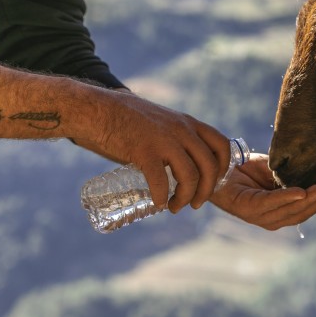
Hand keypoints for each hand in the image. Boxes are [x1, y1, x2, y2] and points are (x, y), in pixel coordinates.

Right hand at [0, 63, 228, 212]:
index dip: (224, 169)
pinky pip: (160, 181)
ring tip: (174, 207)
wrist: (91, 108)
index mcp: (187, 122)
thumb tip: (176, 162)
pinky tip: (158, 204)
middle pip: (210, 166)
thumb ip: (172, 137)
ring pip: (190, 176)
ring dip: (186, 198)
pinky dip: (162, 197)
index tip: (214, 184)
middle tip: (195, 205)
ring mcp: (163, 139)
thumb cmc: (121, 117)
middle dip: (207, 191)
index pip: (222, 145)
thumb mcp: (158, 121)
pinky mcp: (143, 150)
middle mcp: (181, 129)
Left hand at [209, 154, 315, 229]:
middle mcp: (268, 218)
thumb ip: (291, 178)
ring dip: (307, 200)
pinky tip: (300, 191)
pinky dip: (286, 197)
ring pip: (287, 211)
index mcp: (277, 212)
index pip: (303, 212)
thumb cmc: (245, 168)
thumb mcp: (274, 172)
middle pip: (298, 214)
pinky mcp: (246, 208)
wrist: (218, 164)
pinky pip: (270, 203)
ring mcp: (257, 216)